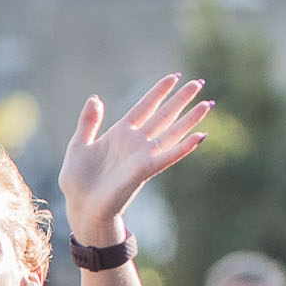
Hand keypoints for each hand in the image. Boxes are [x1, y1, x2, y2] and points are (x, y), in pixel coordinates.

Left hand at [58, 75, 211, 244]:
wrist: (81, 208)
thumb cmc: (78, 182)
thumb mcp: (78, 146)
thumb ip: (88, 122)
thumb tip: (96, 97)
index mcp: (120, 134)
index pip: (144, 107)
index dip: (159, 92)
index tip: (174, 77)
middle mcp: (136, 142)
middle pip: (163, 115)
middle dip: (181, 99)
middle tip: (198, 83)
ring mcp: (142, 156)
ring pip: (172, 132)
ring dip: (190, 119)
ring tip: (207, 104)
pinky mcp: (145, 170)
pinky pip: (169, 156)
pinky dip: (184, 147)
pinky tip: (200, 136)